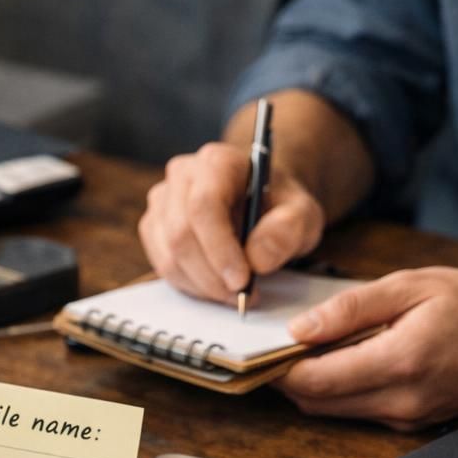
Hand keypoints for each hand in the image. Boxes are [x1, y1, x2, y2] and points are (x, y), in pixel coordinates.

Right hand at [139, 142, 324, 302]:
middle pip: (180, 233)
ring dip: (202, 284)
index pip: (204, 205)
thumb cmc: (280, 208)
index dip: (219, 248)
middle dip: (211, 275)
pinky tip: (216, 285)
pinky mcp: (153, 227)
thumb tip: (257, 258)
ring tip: (234, 293)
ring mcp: (162, 201)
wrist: (262, 207)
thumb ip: (289, 230)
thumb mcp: (303, 215)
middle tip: (241, 295)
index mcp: (218, 162)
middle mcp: (182, 175)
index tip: (241, 280)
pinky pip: (162, 266)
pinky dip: (190, 285)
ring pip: (169, 255)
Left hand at [277, 267, 457, 428]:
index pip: (315, 380)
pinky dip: (342, 391)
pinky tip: (345, 362)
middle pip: (316, 403)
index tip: (260, 349)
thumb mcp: (412, 286)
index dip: (278, 368)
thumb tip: (300, 328)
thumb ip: (352, 308)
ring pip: (334, 412)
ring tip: (308, 350)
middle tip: (275, 348)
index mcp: (400, 362)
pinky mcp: (413, 423)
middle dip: (289, 378)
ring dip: (313, 386)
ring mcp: (408, 417)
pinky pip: (360, 412)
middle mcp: (402, 400)